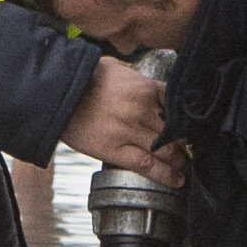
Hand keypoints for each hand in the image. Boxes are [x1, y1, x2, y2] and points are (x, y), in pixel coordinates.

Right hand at [65, 59, 180, 178]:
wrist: (57, 95)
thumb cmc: (81, 80)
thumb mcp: (113, 66)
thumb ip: (133, 74)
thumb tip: (140, 78)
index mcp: (144, 87)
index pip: (176, 103)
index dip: (184, 116)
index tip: (187, 124)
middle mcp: (142, 110)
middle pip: (175, 129)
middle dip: (184, 140)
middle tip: (189, 148)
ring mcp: (130, 131)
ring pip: (166, 149)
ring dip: (179, 159)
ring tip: (183, 165)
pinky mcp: (116, 150)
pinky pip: (148, 165)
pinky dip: (166, 174)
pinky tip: (176, 179)